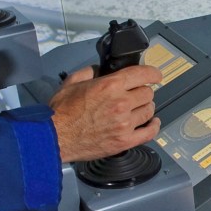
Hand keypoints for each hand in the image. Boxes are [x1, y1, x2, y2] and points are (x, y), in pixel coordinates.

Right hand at [48, 65, 163, 163]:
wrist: (55, 137)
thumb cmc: (61, 112)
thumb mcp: (72, 82)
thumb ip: (89, 71)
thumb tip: (100, 69)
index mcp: (110, 86)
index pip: (143, 74)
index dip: (153, 73)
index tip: (155, 75)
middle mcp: (121, 103)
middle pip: (148, 93)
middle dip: (142, 91)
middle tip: (136, 95)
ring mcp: (124, 123)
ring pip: (149, 110)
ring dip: (145, 107)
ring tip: (138, 108)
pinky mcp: (124, 141)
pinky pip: (149, 132)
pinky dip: (154, 126)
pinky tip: (152, 122)